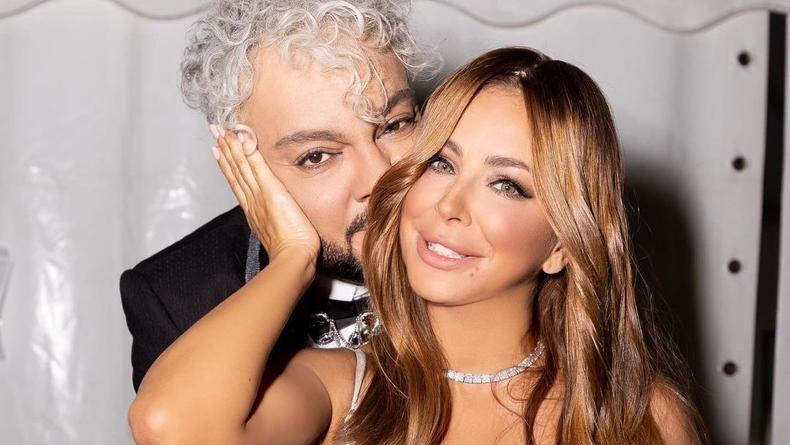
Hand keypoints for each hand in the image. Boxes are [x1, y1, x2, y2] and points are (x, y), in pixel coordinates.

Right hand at [211, 124, 320, 263]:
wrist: (293, 258)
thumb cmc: (292, 251)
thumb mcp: (278, 234)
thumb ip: (274, 222)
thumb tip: (274, 219)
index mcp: (254, 211)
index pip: (238, 183)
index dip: (227, 166)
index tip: (218, 152)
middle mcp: (252, 201)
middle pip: (235, 170)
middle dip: (224, 150)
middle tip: (214, 132)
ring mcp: (259, 195)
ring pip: (242, 166)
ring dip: (231, 147)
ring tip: (222, 131)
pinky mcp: (271, 191)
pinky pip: (256, 166)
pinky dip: (247, 151)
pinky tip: (241, 137)